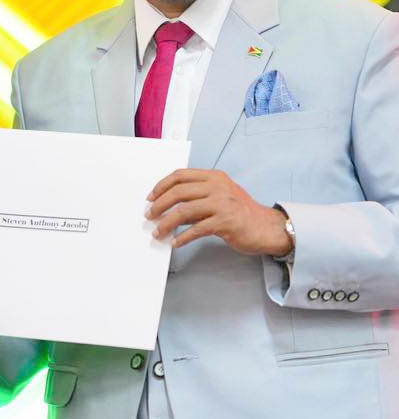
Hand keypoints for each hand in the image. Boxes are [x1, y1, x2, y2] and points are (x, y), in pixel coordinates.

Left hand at [146, 168, 292, 255]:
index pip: (180, 175)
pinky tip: (175, 243)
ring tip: (158, 232)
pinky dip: (182, 238)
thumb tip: (168, 206)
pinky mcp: (225, 222)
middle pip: (178, 192)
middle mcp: (217, 187)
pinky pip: (196, 230)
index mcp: (214, 177)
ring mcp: (222, 204)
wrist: (267, 227)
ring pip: (183, 211)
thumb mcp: (219, 196)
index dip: (161, 186)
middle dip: (159, 205)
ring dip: (166, 223)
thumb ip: (197, 197)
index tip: (151, 197)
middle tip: (150, 216)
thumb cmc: (241, 213)